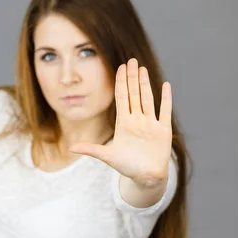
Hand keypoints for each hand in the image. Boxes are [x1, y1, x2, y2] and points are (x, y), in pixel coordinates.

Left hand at [69, 58, 172, 185]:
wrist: (145, 176)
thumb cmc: (126, 166)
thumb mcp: (107, 156)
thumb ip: (91, 149)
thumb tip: (71, 148)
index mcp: (124, 124)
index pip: (122, 98)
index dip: (121, 83)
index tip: (120, 67)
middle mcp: (137, 120)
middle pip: (134, 94)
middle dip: (132, 78)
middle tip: (132, 60)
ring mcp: (150, 124)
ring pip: (148, 99)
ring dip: (146, 84)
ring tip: (143, 69)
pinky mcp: (163, 130)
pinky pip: (165, 111)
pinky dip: (166, 99)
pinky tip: (165, 85)